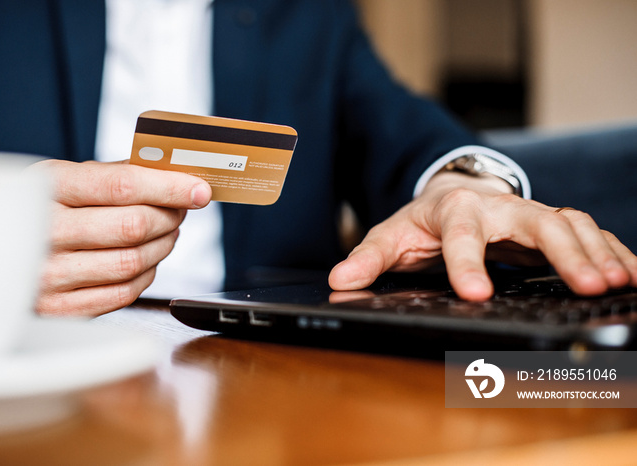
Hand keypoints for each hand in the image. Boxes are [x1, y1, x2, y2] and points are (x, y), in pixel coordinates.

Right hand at [32, 160, 211, 315]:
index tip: (198, 189)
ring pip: (133, 261)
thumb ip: (114, 174)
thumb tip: (172, 172)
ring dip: (163, 245)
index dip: (170, 187)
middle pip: (134, 225)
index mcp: (46, 188)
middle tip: (179, 209)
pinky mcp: (60, 309)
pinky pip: (123, 294)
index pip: (122, 185)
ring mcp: (48, 275)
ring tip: (166, 232)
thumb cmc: (37, 211)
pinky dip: (147, 275)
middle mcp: (43, 232)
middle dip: (170, 216)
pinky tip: (146, 260)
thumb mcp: (61, 179)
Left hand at [329, 172, 636, 299]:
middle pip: (536, 221)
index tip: (475, 294)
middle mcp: (497, 208)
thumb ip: (368, 257)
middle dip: (563, 252)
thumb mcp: (389, 235)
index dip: (468, 263)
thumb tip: (340, 281)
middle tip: (586, 285)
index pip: (462, 236)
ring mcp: (527, 214)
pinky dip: (611, 250)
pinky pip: (586, 232)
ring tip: (617, 282)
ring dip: (596, 251)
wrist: (450, 194)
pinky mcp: (548, 224)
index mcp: (453, 211)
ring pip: (570, 223)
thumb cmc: (422, 221)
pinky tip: (631, 273)